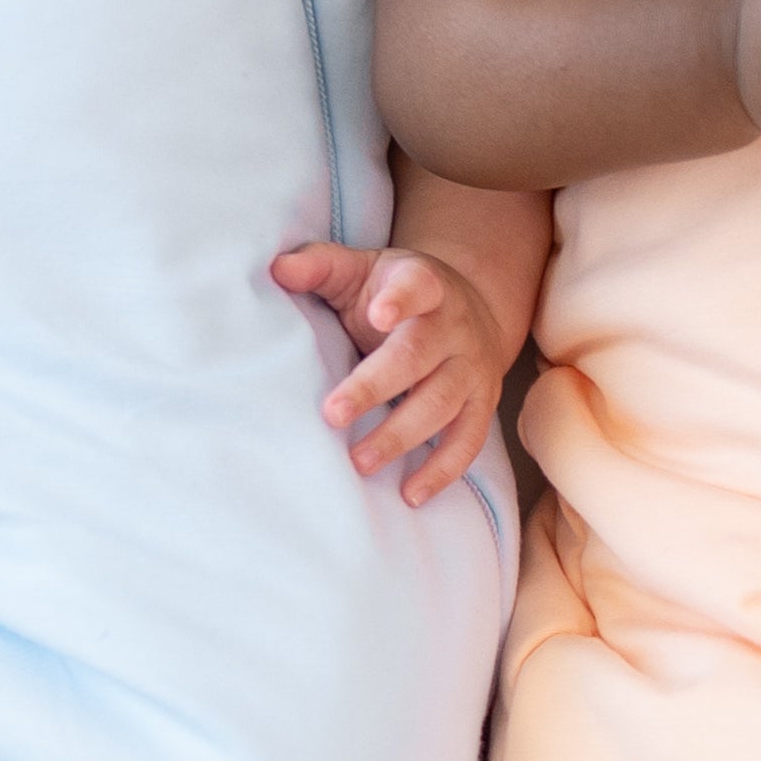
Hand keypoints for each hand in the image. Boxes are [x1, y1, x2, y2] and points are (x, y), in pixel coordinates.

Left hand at [271, 239, 516, 504]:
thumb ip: (321, 266)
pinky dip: (442, 470)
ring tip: (360, 462)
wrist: (472, 309)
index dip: (401, 299)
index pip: (417, 286)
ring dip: (401, 436)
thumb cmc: (396, 293)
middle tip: (333, 414)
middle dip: (376, 387)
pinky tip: (411, 494)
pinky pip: (467, 441)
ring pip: (442, 404)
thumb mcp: (362, 270)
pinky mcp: (482, 405)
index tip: (378, 314)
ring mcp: (473, 369)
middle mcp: (455, 327)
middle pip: (419, 357)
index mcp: (425, 284)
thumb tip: (277, 270)